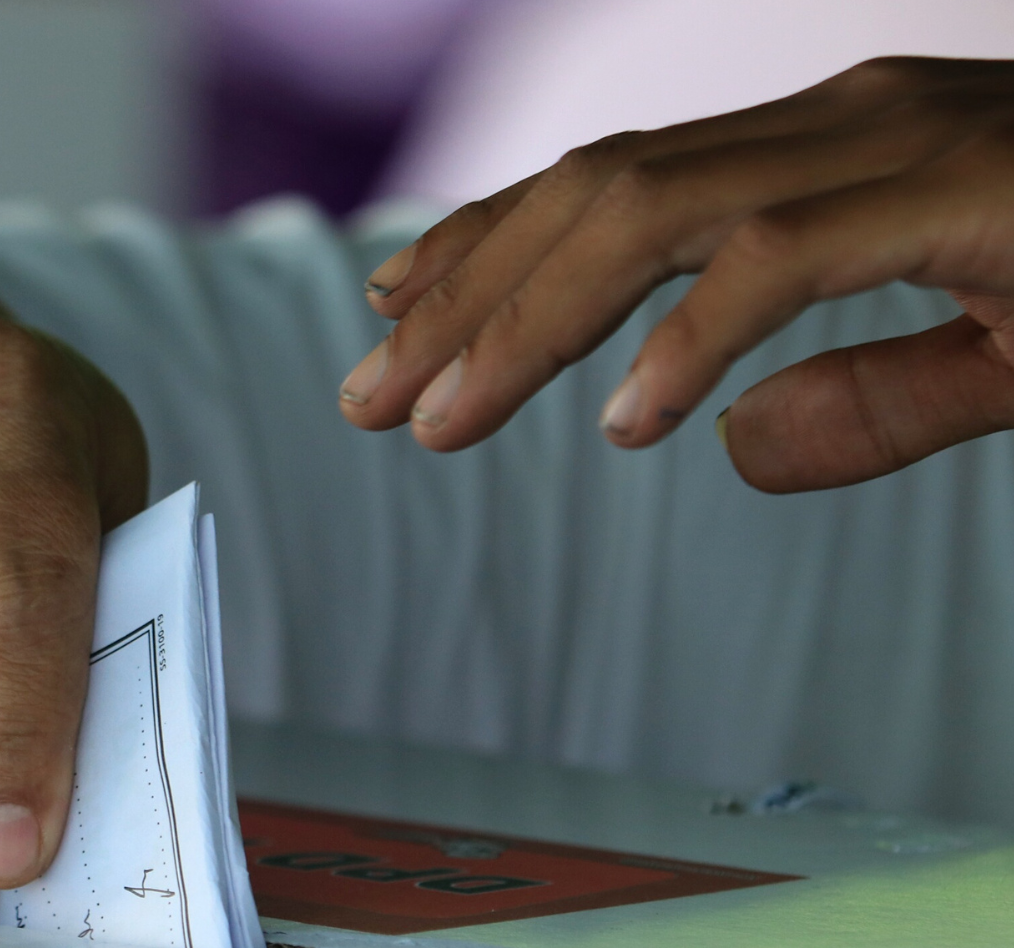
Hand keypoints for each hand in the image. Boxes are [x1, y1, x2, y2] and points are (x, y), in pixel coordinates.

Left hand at [339, 56, 1013, 491]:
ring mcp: (894, 143)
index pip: (610, 189)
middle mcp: (840, 126)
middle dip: (463, 297)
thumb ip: (871, 398)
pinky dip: (692, 339)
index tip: (390, 313)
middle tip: (366, 400)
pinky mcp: (958, 190)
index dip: (487, 247)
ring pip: (645, 213)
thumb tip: (735, 452)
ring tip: (435, 419)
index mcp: (825, 152)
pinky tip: (628, 423)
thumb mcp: (995, 349)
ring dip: (525, 320)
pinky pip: (782, 257)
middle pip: (591, 197)